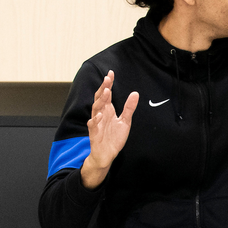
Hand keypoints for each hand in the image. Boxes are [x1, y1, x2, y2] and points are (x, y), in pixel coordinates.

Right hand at [81, 70, 137, 188]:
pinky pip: (92, 125)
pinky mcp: (94, 133)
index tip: (111, 73)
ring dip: (100, 100)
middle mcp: (100, 114)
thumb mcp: (125, 121)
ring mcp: (97, 123)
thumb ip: (129, 108)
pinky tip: (99, 115)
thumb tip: (135, 94)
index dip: (108, 84)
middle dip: (103, 88)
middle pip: (100, 99)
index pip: (107, 94)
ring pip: (95, 109)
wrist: (107, 154)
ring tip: (106, 92)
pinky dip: (95, 120)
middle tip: (108, 78)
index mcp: (107, 110)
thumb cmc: (114, 138)